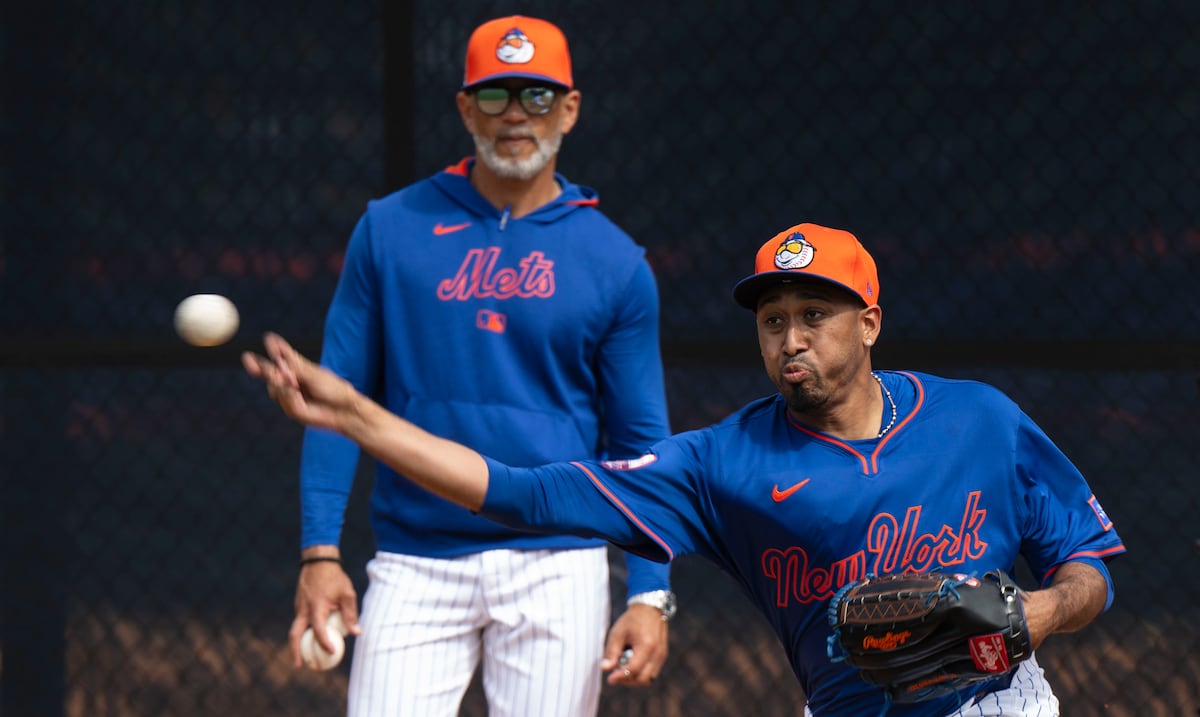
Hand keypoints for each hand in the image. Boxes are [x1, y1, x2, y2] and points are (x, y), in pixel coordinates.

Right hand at [242, 332, 357, 431]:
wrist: (343, 410)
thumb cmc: (333, 389)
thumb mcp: (312, 373)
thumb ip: (292, 365)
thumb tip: (274, 351)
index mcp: (296, 368)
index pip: (280, 356)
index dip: (273, 348)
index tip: (268, 338)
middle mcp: (290, 380)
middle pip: (268, 372)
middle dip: (259, 367)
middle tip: (248, 359)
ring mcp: (289, 395)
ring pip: (274, 387)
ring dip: (282, 384)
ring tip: (296, 385)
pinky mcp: (291, 408)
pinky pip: (283, 398)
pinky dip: (289, 397)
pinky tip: (299, 397)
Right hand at [288, 556, 362, 667]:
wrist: (318, 561)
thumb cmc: (335, 578)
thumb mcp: (347, 594)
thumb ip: (351, 614)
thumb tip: (357, 633)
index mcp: (317, 607)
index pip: (319, 630)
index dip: (324, 643)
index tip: (332, 652)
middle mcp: (303, 609)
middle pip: (295, 635)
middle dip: (295, 652)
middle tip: (299, 666)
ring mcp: (299, 607)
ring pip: (296, 628)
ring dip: (297, 643)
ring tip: (304, 658)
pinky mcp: (298, 605)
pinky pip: (299, 622)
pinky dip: (302, 632)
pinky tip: (310, 639)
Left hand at [600, 603, 668, 685]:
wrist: (649, 608)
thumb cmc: (632, 619)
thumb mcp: (618, 633)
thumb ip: (611, 652)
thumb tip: (605, 669)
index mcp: (647, 645)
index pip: (634, 669)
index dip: (621, 676)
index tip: (609, 678)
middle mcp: (657, 653)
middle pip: (643, 679)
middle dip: (627, 680)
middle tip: (615, 674)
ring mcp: (662, 655)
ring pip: (649, 679)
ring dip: (635, 678)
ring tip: (623, 668)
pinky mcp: (662, 656)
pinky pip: (652, 672)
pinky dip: (641, 673)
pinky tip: (631, 664)